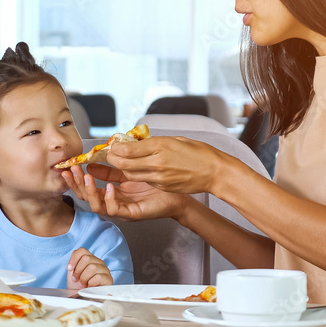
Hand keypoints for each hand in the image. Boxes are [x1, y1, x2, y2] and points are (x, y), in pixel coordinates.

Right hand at [62, 164, 188, 220]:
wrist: (176, 195)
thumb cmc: (154, 185)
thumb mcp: (128, 174)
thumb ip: (109, 171)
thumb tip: (90, 165)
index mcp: (111, 195)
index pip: (88, 189)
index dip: (77, 180)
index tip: (69, 167)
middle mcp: (113, 204)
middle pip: (88, 199)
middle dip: (77, 185)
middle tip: (72, 171)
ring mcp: (121, 211)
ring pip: (97, 206)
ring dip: (89, 192)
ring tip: (87, 177)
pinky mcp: (132, 214)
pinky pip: (115, 210)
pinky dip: (109, 199)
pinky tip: (109, 187)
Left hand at [66, 248, 111, 288]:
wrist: (84, 298)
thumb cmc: (78, 286)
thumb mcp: (73, 273)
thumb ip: (74, 262)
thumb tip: (73, 254)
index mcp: (90, 259)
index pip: (82, 251)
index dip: (74, 259)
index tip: (69, 269)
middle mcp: (99, 262)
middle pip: (86, 258)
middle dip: (78, 271)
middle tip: (76, 279)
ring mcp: (105, 270)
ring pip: (92, 267)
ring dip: (84, 278)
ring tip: (82, 284)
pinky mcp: (108, 279)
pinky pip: (98, 277)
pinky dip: (90, 283)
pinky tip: (89, 287)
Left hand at [105, 136, 223, 193]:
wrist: (214, 172)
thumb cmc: (199, 153)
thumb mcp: (175, 140)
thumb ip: (154, 142)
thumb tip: (137, 142)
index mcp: (161, 147)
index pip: (128, 149)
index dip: (116, 148)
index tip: (114, 144)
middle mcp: (157, 163)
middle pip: (125, 164)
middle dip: (114, 159)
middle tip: (111, 154)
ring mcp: (159, 178)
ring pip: (131, 174)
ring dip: (123, 168)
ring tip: (120, 161)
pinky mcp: (162, 186)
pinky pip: (144, 180)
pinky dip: (137, 175)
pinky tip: (137, 169)